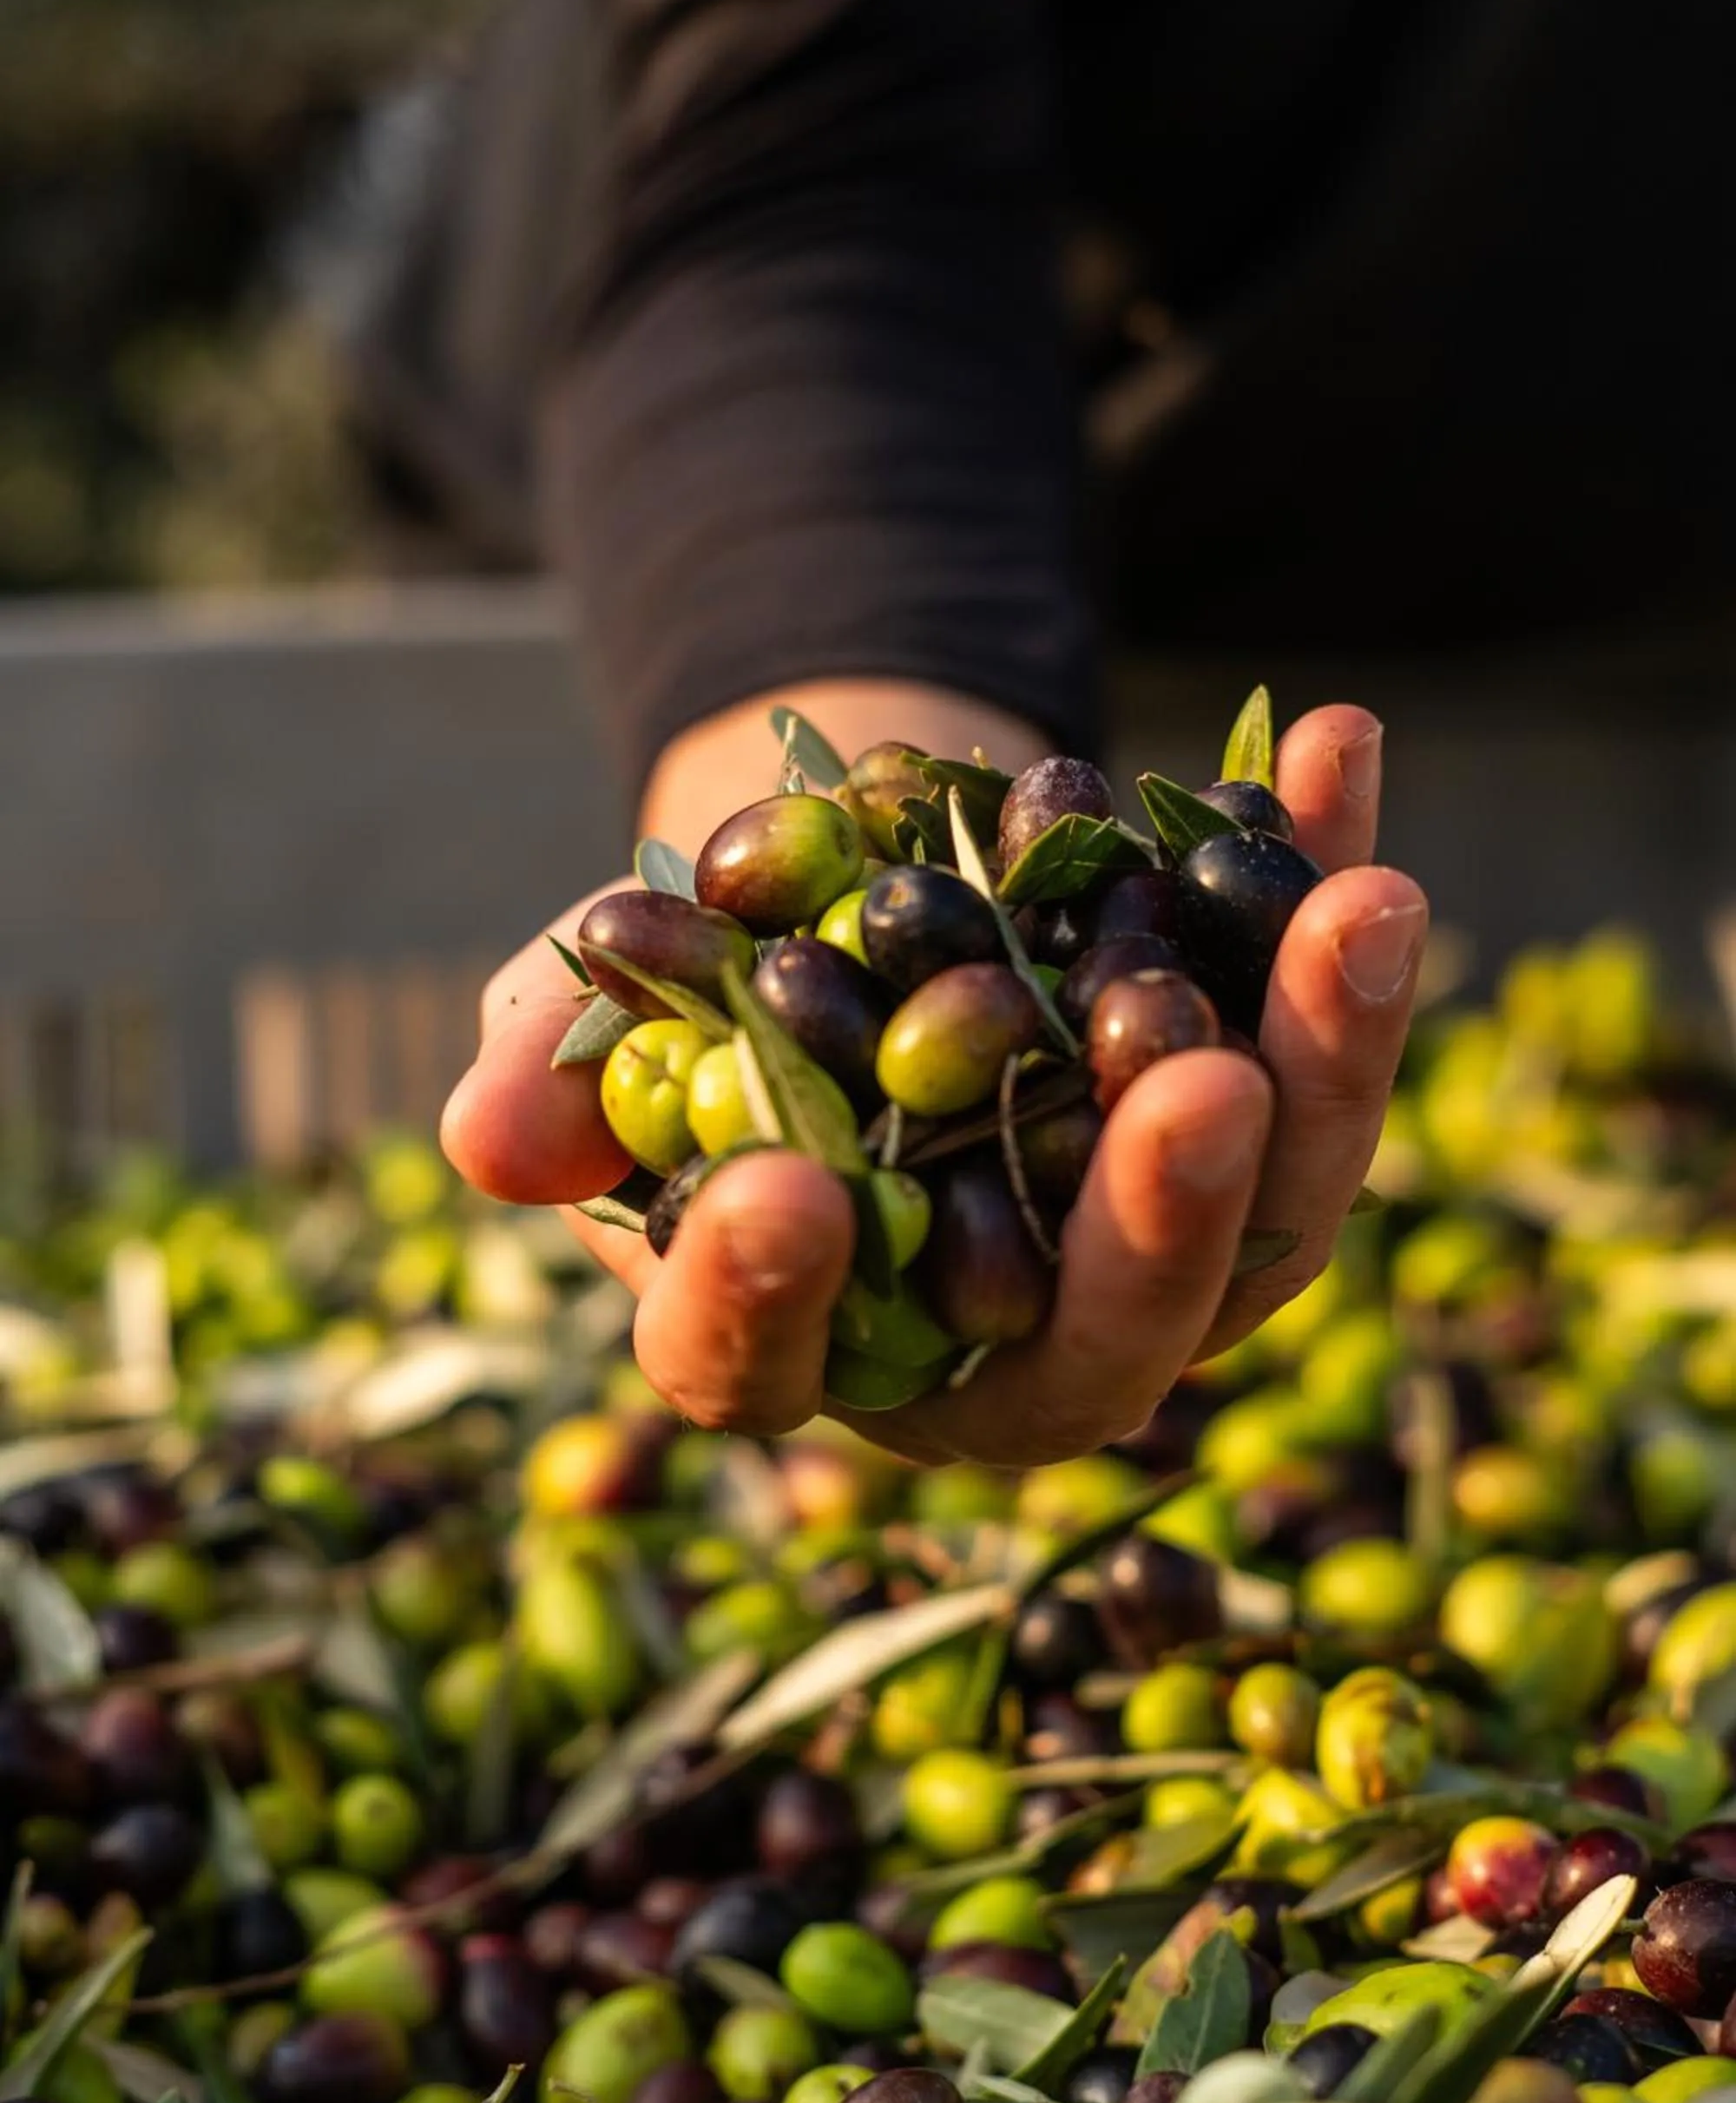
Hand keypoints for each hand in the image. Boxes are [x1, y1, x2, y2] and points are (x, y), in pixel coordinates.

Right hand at [442, 685, 1425, 1464]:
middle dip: (1151, 1221)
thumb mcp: (594, 1016)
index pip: (773, 1357)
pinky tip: (1336, 745)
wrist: (848, 902)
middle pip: (1097, 1337)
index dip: (768, 1296)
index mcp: (806, 1342)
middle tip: (1193, 1083)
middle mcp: (999, 1338)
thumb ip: (542, 1079)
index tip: (781, 1189)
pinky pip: (1326, 1047)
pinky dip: (1328, 903)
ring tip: (1355, 899)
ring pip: (1268, 1213)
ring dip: (1323, 1057)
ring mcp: (1151, 1254)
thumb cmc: (700, 988)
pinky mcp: (1255, 1141)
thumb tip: (487, 1135)